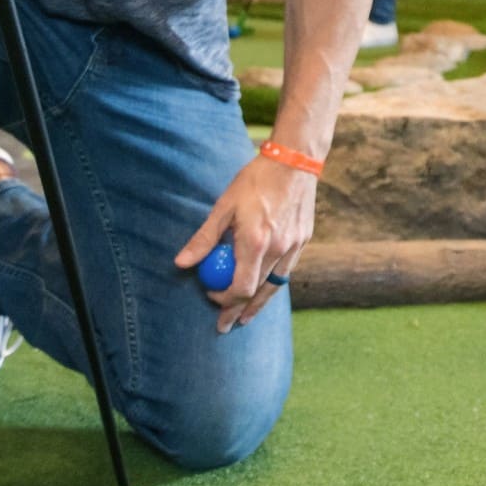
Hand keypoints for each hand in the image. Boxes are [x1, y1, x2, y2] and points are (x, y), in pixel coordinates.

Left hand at [175, 152, 316, 332]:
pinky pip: (287, 272)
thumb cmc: (255, 180)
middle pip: (257, 293)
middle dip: (239, 310)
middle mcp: (278, 250)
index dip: (225, 300)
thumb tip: (182, 262)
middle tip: (226, 325)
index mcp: (256, 242)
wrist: (295, 160)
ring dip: (258, 304)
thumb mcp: (224, 207)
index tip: (212, 298)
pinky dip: (273, 284)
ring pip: (275, 287)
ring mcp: (294, 247)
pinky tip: (265, 288)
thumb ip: (204, 238)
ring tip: (246, 318)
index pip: (240, 288)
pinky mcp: (304, 240)